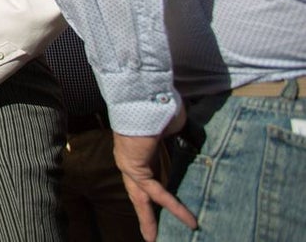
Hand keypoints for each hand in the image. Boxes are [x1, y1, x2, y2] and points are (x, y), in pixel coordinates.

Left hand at [112, 118, 197, 240]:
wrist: (145, 97)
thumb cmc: (159, 106)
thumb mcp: (174, 127)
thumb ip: (181, 140)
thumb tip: (196, 144)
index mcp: (139, 150)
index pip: (146, 176)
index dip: (152, 192)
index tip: (160, 203)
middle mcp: (130, 159)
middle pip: (138, 192)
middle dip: (144, 213)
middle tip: (151, 234)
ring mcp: (129, 164)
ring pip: (141, 198)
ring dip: (151, 219)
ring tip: (155, 238)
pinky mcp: (134, 167)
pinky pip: (156, 192)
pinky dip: (174, 207)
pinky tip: (190, 220)